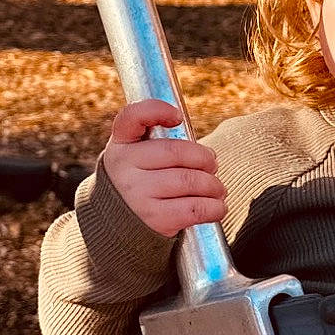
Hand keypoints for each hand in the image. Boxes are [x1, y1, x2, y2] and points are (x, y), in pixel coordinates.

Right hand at [100, 99, 226, 237]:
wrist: (117, 224)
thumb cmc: (140, 182)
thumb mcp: (136, 156)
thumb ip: (159, 142)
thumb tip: (207, 155)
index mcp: (121, 144)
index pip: (132, 116)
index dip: (157, 110)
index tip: (177, 116)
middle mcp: (124, 167)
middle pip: (176, 152)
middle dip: (204, 158)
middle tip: (212, 165)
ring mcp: (137, 194)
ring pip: (190, 180)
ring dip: (213, 185)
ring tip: (217, 189)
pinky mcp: (154, 219)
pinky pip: (195, 208)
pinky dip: (214, 207)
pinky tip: (216, 206)